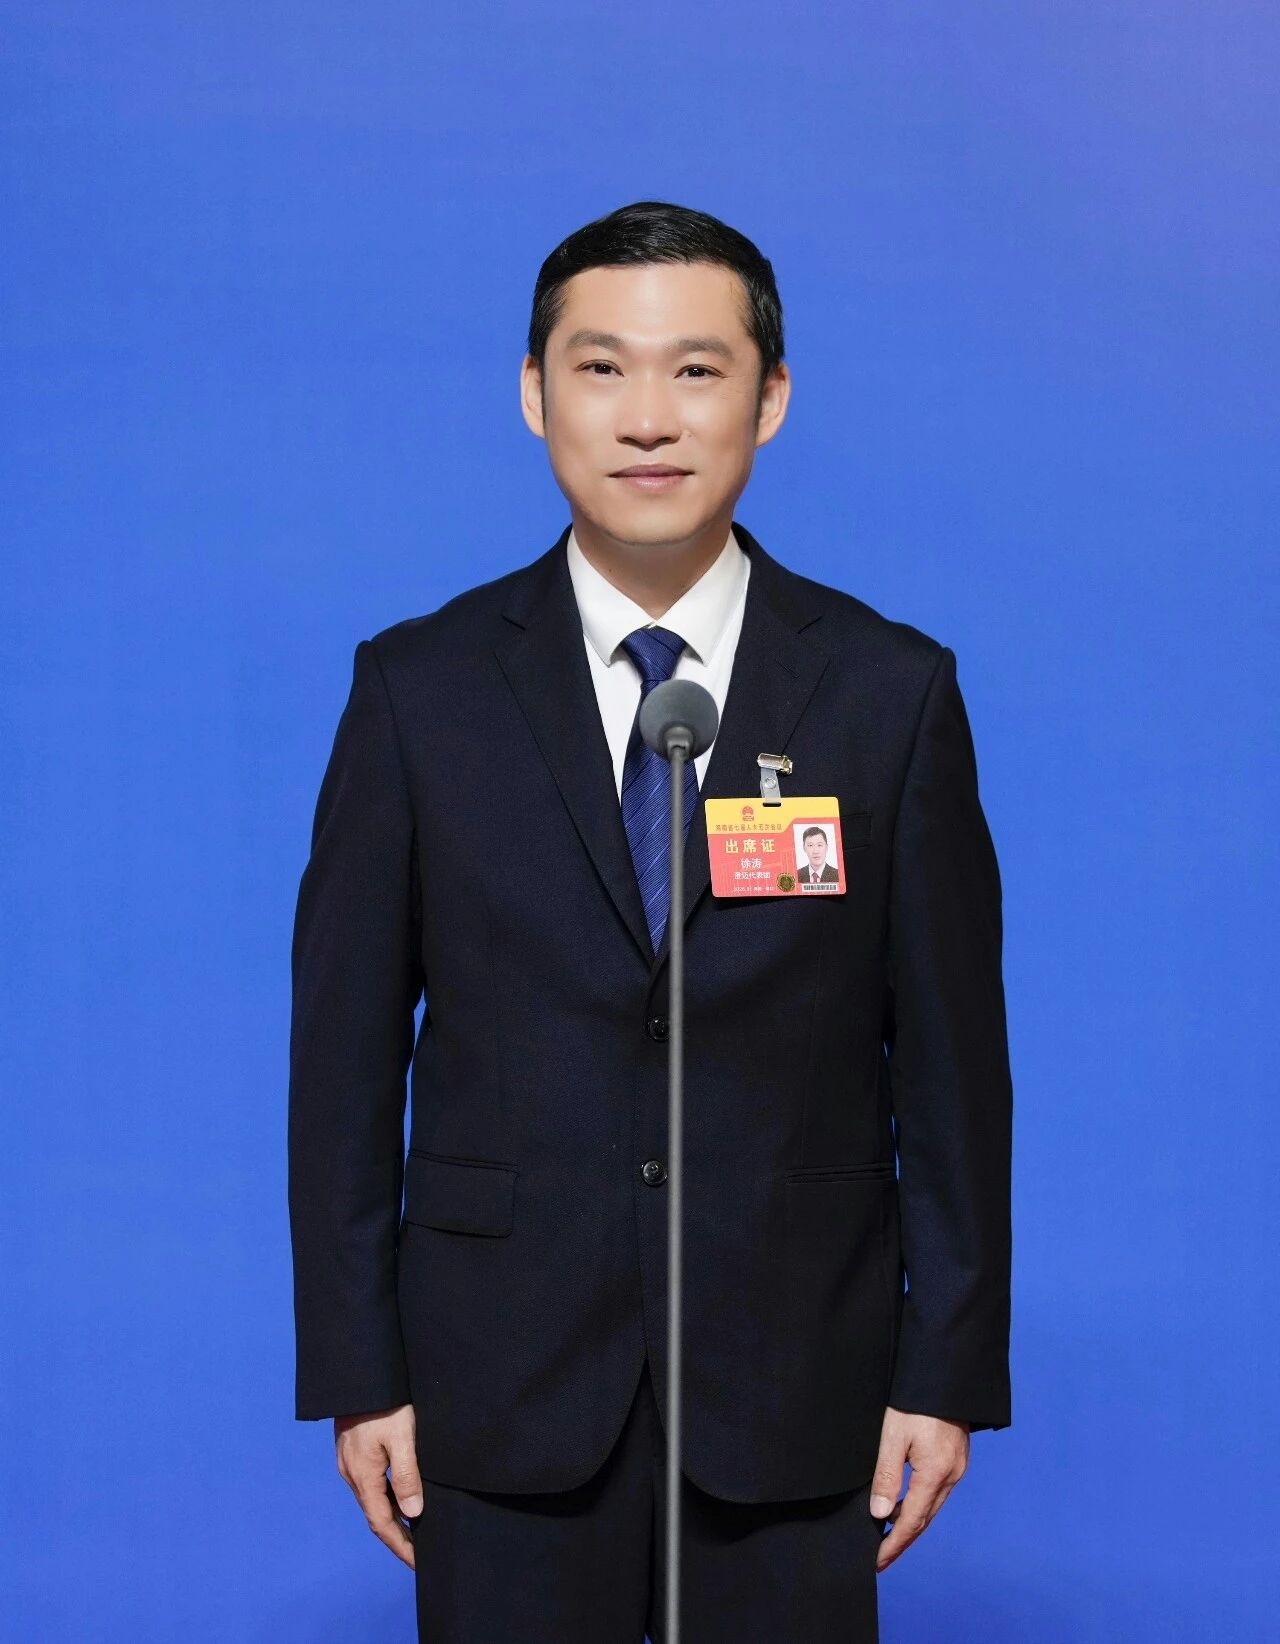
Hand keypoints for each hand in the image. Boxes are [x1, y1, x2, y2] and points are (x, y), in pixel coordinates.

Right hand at [334, 1403, 422, 1569]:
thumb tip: (413, 1514)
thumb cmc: (384, 1403)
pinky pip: (369, 1484)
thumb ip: (406, 1476)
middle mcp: (351, 1473)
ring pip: (371, 1500)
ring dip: (390, 1518)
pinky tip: (398, 1497)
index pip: (382, 1523)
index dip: (400, 1545)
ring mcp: (349, 1462)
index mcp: (363, 1475)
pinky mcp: (352, 1451)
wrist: (358, 1374)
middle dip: (396, 1537)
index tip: (418, 1563)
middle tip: (418, 1553)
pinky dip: (384, 1498)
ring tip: (412, 1531)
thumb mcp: (402, 1437)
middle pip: (375, 1515)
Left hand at [869, 1405, 969, 1571]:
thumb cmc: (916, 1400)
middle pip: (924, 1520)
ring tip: (890, 1539)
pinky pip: (938, 1493)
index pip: (911, 1521)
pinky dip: (922, 1506)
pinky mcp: (956, 1458)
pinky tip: (907, 1506)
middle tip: (881, 1559)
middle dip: (902, 1542)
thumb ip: (887, 1476)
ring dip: (912, 1525)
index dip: (893, 1544)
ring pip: (933, 1507)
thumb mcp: (893, 1435)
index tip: (877, 1561)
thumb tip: (880, 1514)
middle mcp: (951, 1475)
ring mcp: (957, 1467)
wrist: (946, 1375)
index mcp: (935, 1473)